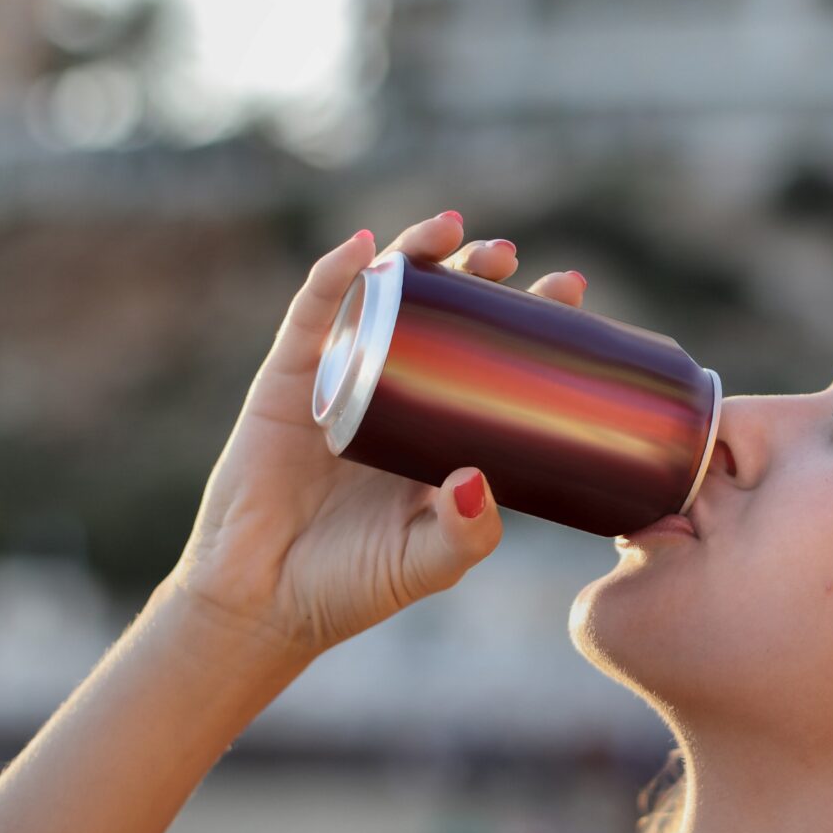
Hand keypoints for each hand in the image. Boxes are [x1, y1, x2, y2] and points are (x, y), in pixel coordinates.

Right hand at [162, 210, 588, 662]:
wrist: (263, 603)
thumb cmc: (353, 584)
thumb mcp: (429, 563)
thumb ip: (465, 533)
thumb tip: (479, 479)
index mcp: (441, 428)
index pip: (493, 356)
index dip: (529, 318)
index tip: (569, 291)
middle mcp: (396, 392)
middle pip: (445, 312)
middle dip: (479, 275)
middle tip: (510, 257)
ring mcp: (341, 379)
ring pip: (383, 297)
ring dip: (416, 253)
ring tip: (453, 229)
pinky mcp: (288, 380)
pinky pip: (312, 317)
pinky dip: (334, 276)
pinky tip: (361, 248)